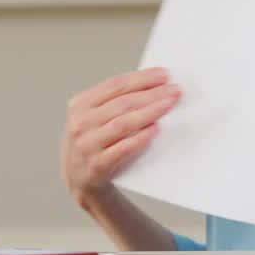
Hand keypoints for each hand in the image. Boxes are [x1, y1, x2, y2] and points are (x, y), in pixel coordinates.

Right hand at [61, 67, 180, 208]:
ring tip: (169, 105)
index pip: (115, 85)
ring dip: (150, 112)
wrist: (79, 180)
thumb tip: (155, 87)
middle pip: (123, 103)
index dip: (142, 78)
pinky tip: (156, 129)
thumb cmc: (94, 143)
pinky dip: (141, 137)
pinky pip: (123, 148)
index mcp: (80, 104)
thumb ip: (116, 103)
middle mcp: (81, 123)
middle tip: (174, 91)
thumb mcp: (94, 118)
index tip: (164, 75)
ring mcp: (87, 144)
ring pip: (124, 123)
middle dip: (152, 94)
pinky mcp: (97, 165)